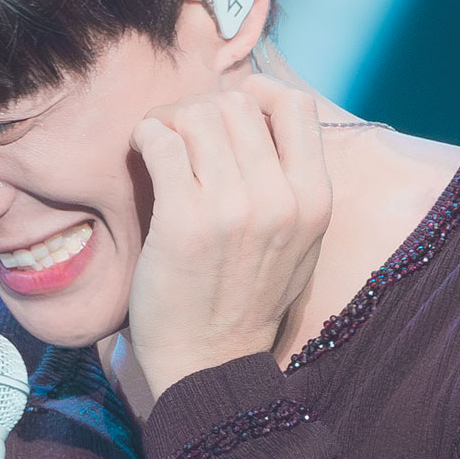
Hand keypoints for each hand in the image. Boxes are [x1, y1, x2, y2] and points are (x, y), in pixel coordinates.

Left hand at [124, 80, 332, 404]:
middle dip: (203, 109)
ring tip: (161, 145)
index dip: (256, 95)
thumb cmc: (246, 299)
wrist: (210, 363)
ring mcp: (233, 210)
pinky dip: (147, 136)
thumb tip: (264, 111)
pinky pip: (162, 140)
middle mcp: (281, 200)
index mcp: (315, 200)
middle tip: (181, 134)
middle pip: (238, 103)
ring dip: (171, 120)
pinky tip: (144, 154)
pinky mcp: (185, 221)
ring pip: (198, 114)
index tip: (230, 118)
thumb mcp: (298, 243)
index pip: (294, 104)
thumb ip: (293, 182)